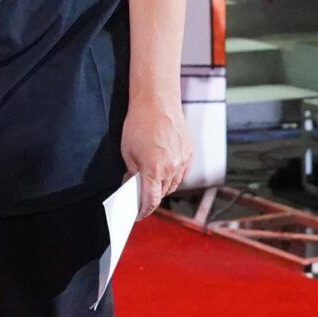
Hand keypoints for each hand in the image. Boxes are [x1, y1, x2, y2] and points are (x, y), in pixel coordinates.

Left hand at [121, 98, 190, 218]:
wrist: (157, 102)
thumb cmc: (139, 124)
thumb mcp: (128, 152)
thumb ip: (132, 173)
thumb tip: (133, 185)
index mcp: (155, 170)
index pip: (151, 200)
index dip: (144, 210)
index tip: (139, 214)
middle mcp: (172, 168)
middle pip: (163, 193)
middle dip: (152, 196)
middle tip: (141, 194)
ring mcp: (183, 160)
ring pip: (174, 184)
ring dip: (163, 186)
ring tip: (153, 182)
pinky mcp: (189, 152)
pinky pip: (182, 172)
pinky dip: (173, 175)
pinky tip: (165, 171)